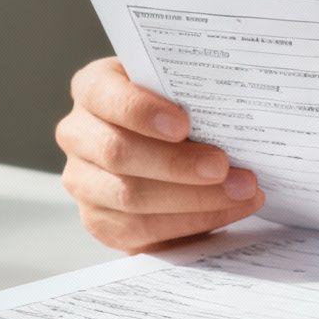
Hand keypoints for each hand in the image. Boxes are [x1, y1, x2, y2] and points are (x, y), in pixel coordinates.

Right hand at [55, 58, 264, 251]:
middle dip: (177, 164)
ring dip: (194, 198)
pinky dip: (192, 221)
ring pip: (131, 196)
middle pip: (118, 152)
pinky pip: (142, 229)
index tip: (183, 124)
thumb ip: (190, 93)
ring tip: (240, 191)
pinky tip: (227, 210)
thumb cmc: (175, 112)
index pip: (102, 94)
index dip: (141, 111)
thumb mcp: (177, 91)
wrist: (169, 152)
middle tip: (223, 166)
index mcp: (92, 89)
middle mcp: (78, 134)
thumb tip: (232, 105)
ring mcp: (83, 181)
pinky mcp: (100, 221)